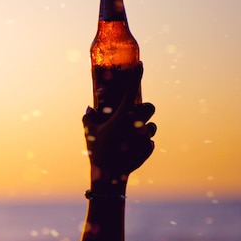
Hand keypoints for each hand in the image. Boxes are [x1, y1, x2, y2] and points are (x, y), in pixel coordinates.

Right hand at [83, 64, 156, 188]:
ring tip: (129, 137)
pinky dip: (141, 143)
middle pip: (149, 107)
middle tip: (133, 115)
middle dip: (143, 109)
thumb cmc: (97, 151)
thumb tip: (90, 108)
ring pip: (151, 125)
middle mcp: (137, 123)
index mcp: (123, 115)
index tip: (141, 64)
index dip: (137, 74)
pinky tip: (130, 150)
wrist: (109, 177)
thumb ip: (89, 117)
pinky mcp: (150, 149)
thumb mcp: (89, 131)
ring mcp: (145, 136)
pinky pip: (149, 141)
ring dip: (143, 128)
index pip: (132, 89)